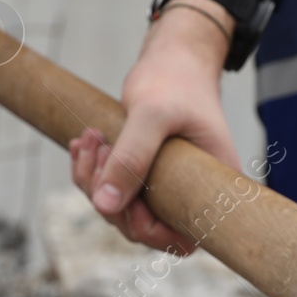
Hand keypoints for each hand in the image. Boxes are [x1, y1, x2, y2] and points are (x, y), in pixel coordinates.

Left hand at [68, 0, 257, 252]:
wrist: (174, 56)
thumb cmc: (175, 80)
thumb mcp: (152, 115)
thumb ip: (131, 159)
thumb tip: (104, 207)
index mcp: (211, 189)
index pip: (179, 241)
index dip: (143, 226)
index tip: (124, 188)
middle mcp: (191, 196)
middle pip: (140, 227)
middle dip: (108, 194)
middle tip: (99, 146)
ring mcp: (167, 188)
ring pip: (120, 209)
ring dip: (95, 178)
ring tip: (90, 137)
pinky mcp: (147, 176)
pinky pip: (112, 190)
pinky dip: (93, 169)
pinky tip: (84, 142)